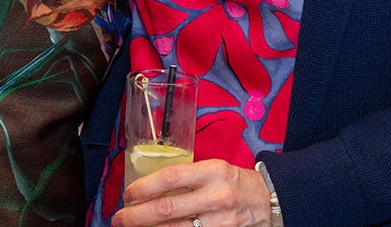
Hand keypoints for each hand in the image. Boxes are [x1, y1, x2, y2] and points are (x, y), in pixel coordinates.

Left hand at [111, 159, 271, 226]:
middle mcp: (216, 197)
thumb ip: (187, 177)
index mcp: (212, 171)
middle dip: (137, 216)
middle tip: (120, 218)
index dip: (145, 187)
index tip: (128, 194)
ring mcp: (221, 222)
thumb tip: (150, 188)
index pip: (170, 177)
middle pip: (167, 209)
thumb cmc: (236, 183)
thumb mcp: (214, 169)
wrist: (270, 201)